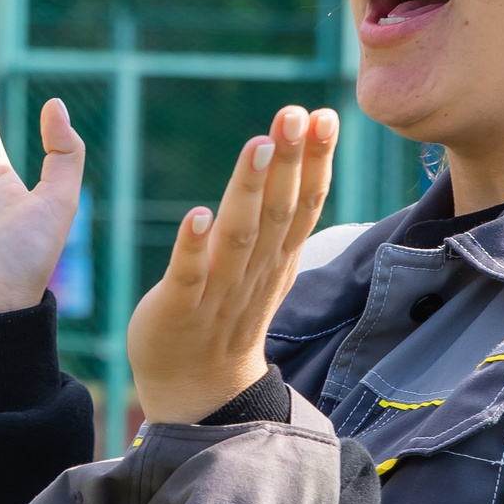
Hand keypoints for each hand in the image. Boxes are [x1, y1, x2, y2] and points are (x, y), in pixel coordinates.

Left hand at [127, 105, 338, 425]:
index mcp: (276, 258)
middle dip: (288, 162)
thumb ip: (279, 213)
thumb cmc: (227, 312)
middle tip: (295, 113)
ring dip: (247, 191)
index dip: (315, 160)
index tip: (324, 115)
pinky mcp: (178, 311)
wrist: (198, 390)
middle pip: (276, 212)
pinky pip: (188, 277)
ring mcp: (217, 293)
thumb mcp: (264, 262)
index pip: (303, 204)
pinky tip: (196, 215)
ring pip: (238, 238)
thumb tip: (301, 151)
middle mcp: (254, 272)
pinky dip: (193, 247)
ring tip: (257, 145)